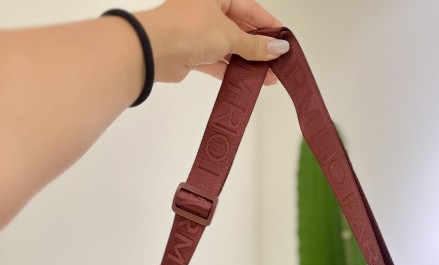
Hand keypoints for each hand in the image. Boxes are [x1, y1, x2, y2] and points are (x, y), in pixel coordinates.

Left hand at [135, 0, 287, 85]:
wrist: (155, 51)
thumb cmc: (186, 28)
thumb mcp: (230, 35)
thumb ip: (255, 45)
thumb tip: (277, 48)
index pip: (249, 8)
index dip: (268, 26)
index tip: (283, 40)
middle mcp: (205, 10)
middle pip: (240, 29)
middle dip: (258, 48)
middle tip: (276, 62)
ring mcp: (198, 32)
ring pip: (229, 47)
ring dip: (247, 62)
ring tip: (265, 77)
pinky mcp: (192, 54)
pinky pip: (217, 62)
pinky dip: (231, 71)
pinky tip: (246, 81)